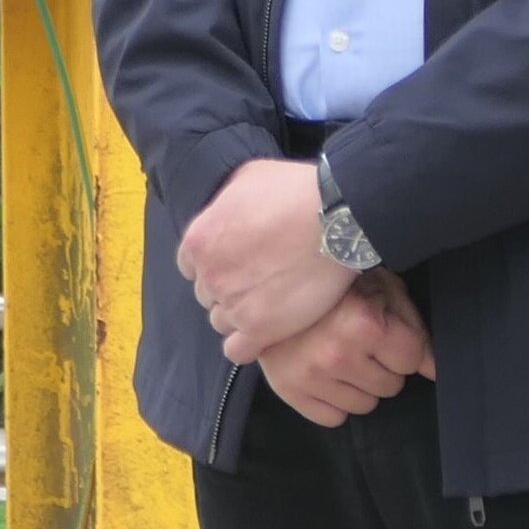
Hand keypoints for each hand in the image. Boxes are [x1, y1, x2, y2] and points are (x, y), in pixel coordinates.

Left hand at [176, 157, 357, 362]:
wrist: (336, 218)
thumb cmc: (296, 191)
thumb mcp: (248, 177)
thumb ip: (224, 202)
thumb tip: (225, 211)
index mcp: (199, 240)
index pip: (192, 265)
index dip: (217, 262)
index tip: (239, 260)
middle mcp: (210, 275)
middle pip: (208, 294)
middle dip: (230, 287)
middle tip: (261, 277)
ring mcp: (233, 305)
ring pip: (222, 322)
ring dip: (241, 314)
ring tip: (270, 301)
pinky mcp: (259, 329)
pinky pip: (237, 351)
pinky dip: (248, 344)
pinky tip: (267, 330)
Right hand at [258, 271, 436, 428]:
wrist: (276, 286)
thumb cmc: (338, 285)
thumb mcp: (384, 290)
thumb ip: (413, 329)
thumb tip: (434, 369)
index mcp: (364, 324)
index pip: (412, 360)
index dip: (404, 346)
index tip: (389, 333)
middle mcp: (337, 354)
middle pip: (391, 386)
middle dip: (384, 366)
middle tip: (363, 344)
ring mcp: (310, 377)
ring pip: (365, 407)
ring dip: (361, 385)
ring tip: (344, 356)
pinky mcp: (288, 392)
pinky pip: (334, 418)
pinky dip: (335, 400)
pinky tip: (327, 373)